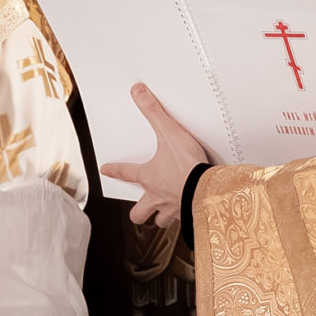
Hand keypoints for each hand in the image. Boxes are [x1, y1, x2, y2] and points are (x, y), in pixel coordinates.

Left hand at [99, 83, 208, 225]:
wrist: (208, 189)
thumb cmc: (187, 166)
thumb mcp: (169, 133)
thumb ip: (154, 112)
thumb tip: (138, 93)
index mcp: (149, 177)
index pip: (125, 173)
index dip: (114, 170)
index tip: (106, 169)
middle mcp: (157, 197)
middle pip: (138, 212)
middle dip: (137, 211)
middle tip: (139, 207)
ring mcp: (173, 209)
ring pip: (159, 221)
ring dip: (159, 217)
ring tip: (163, 212)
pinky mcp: (190, 215)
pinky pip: (183, 223)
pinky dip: (184, 218)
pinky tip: (190, 214)